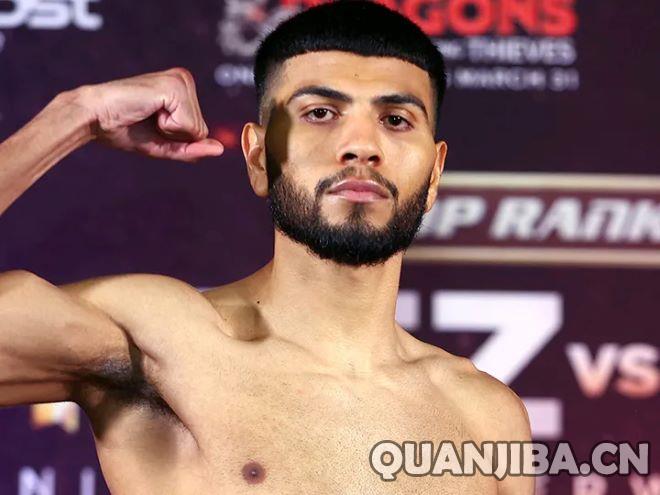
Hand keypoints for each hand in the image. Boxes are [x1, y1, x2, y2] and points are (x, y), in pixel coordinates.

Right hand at [76, 68, 223, 161]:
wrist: (95, 117)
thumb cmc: (124, 129)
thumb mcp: (164, 144)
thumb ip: (192, 149)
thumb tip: (220, 149)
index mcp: (184, 89)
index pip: (200, 131)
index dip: (176, 138)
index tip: (152, 123)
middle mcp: (185, 79)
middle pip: (201, 130)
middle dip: (174, 135)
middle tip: (148, 119)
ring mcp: (181, 81)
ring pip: (196, 129)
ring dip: (170, 130)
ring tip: (147, 113)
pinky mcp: (174, 87)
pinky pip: (187, 125)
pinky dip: (167, 127)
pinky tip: (148, 109)